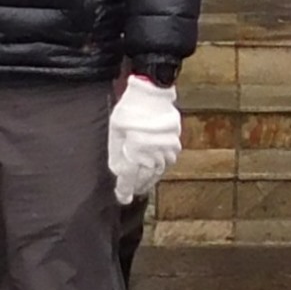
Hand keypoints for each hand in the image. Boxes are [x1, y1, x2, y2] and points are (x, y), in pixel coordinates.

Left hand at [108, 76, 184, 203]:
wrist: (152, 91)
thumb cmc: (130, 109)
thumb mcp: (115, 131)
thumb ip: (116, 154)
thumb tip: (119, 171)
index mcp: (136, 148)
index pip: (130, 176)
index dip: (125, 189)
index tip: (122, 197)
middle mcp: (154, 150)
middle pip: (146, 176)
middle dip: (138, 185)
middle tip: (132, 191)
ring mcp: (167, 147)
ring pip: (159, 171)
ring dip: (150, 178)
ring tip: (142, 183)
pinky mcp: (175, 142)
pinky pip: (168, 161)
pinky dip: (160, 168)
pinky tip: (154, 169)